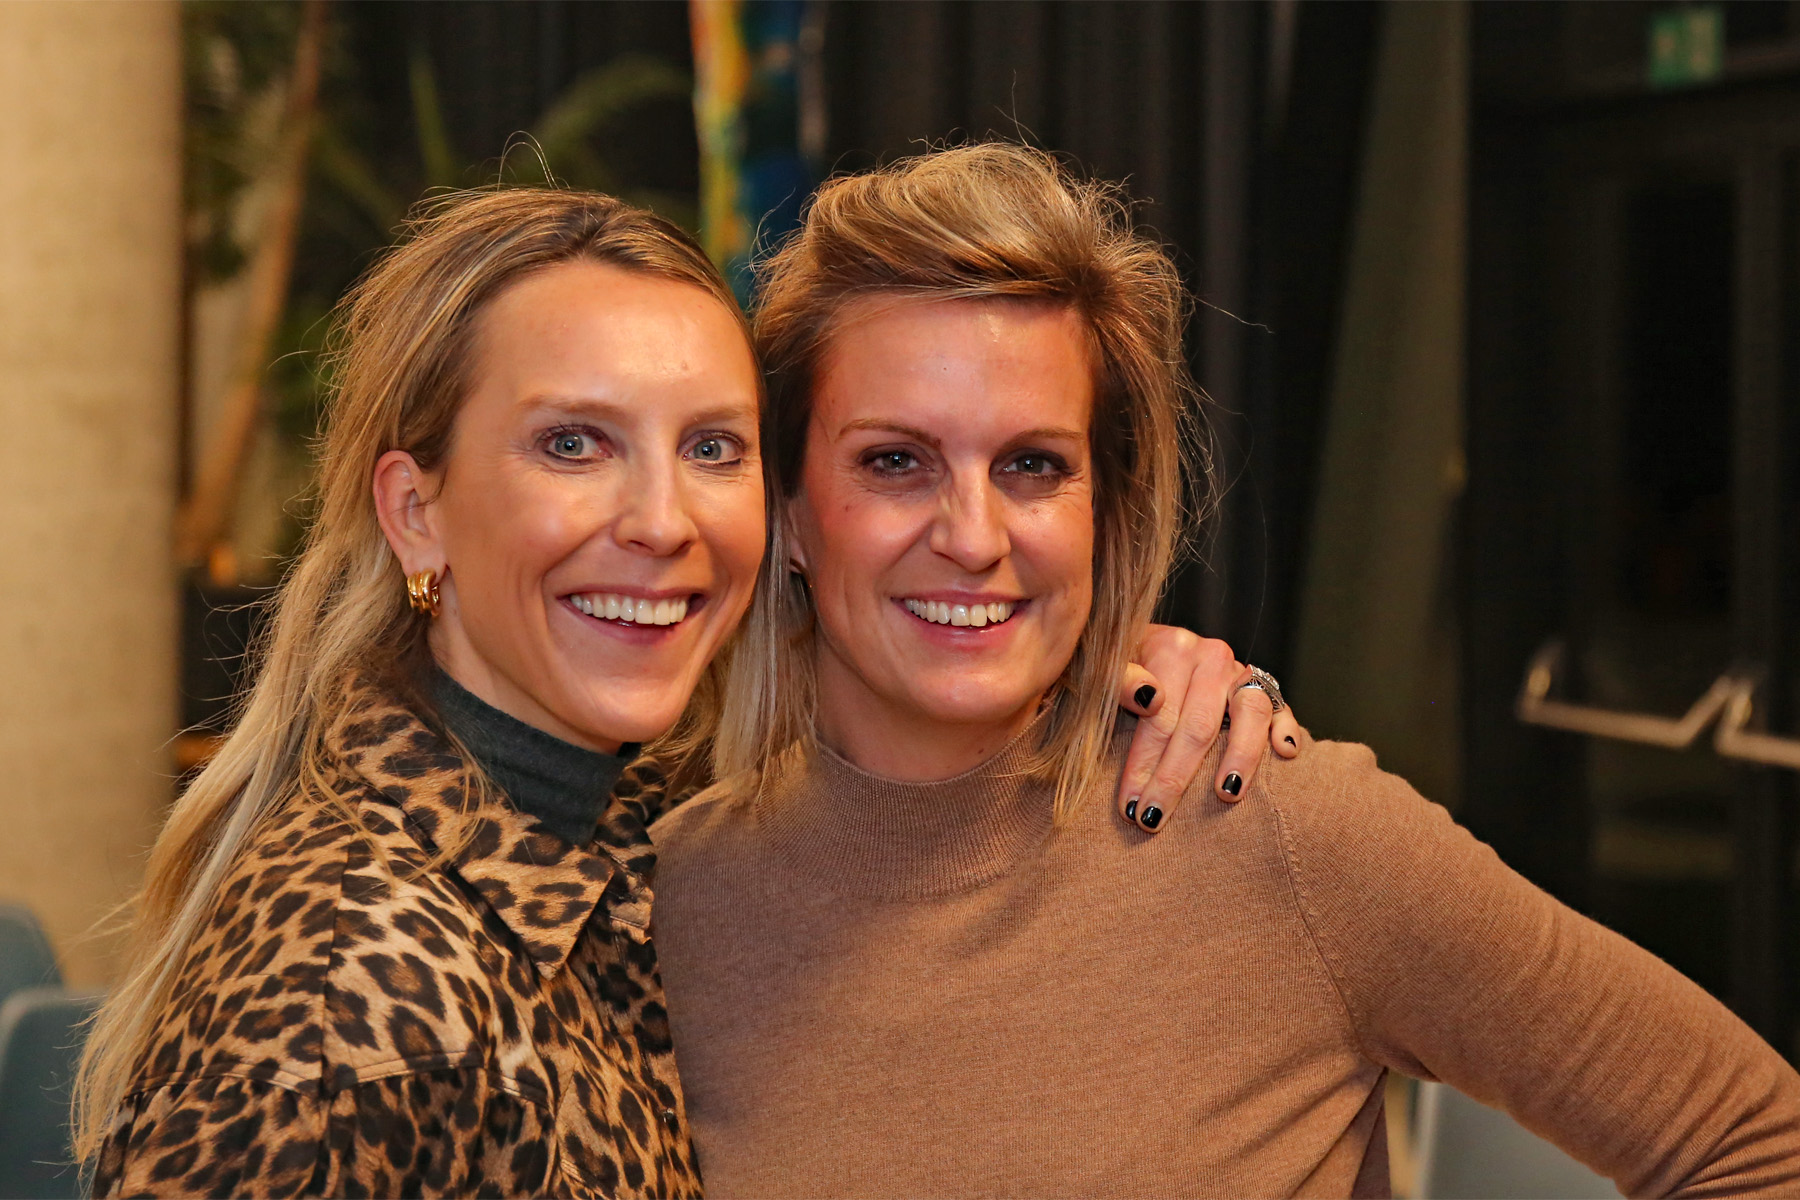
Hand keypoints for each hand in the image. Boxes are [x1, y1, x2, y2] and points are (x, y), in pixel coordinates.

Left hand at [1115, 625, 1304, 832]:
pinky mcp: (1264, 686)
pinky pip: (1282, 707)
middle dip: (1175, 778)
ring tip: (1226, 795)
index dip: (1143, 763)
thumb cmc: (1124, 667)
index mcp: (1172, 648)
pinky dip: (1286, 728)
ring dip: (1240, 757)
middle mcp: (1210, 657)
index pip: (1160, 717)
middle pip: (1199, 725)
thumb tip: (1149, 698)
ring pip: (1250, 713)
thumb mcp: (1106, 666)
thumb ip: (1117, 680)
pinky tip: (1285, 754)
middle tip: (1154, 818)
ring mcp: (1239, 672)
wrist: (1146, 646)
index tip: (1129, 805)